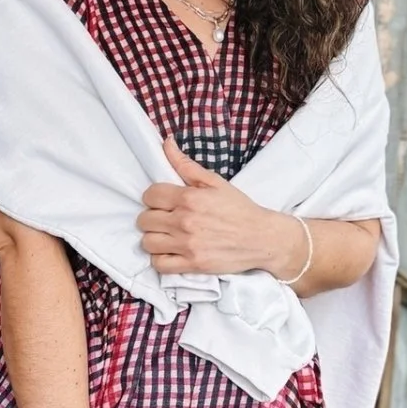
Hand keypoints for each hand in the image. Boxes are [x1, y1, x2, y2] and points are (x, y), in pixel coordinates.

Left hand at [137, 138, 306, 277]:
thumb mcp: (215, 182)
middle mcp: (185, 221)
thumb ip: (186, 164)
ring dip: (154, 238)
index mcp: (189, 198)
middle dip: (152, 217)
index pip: (150, 195)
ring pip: (148, 242)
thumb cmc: (239, 208)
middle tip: (165, 219)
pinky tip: (169, 252)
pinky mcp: (192, 264)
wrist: (262, 238)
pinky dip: (160, 259)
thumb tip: (166, 143)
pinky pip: (160, 264)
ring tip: (165, 236)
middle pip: (144, 220)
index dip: (153, 198)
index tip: (162, 202)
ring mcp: (187, 244)